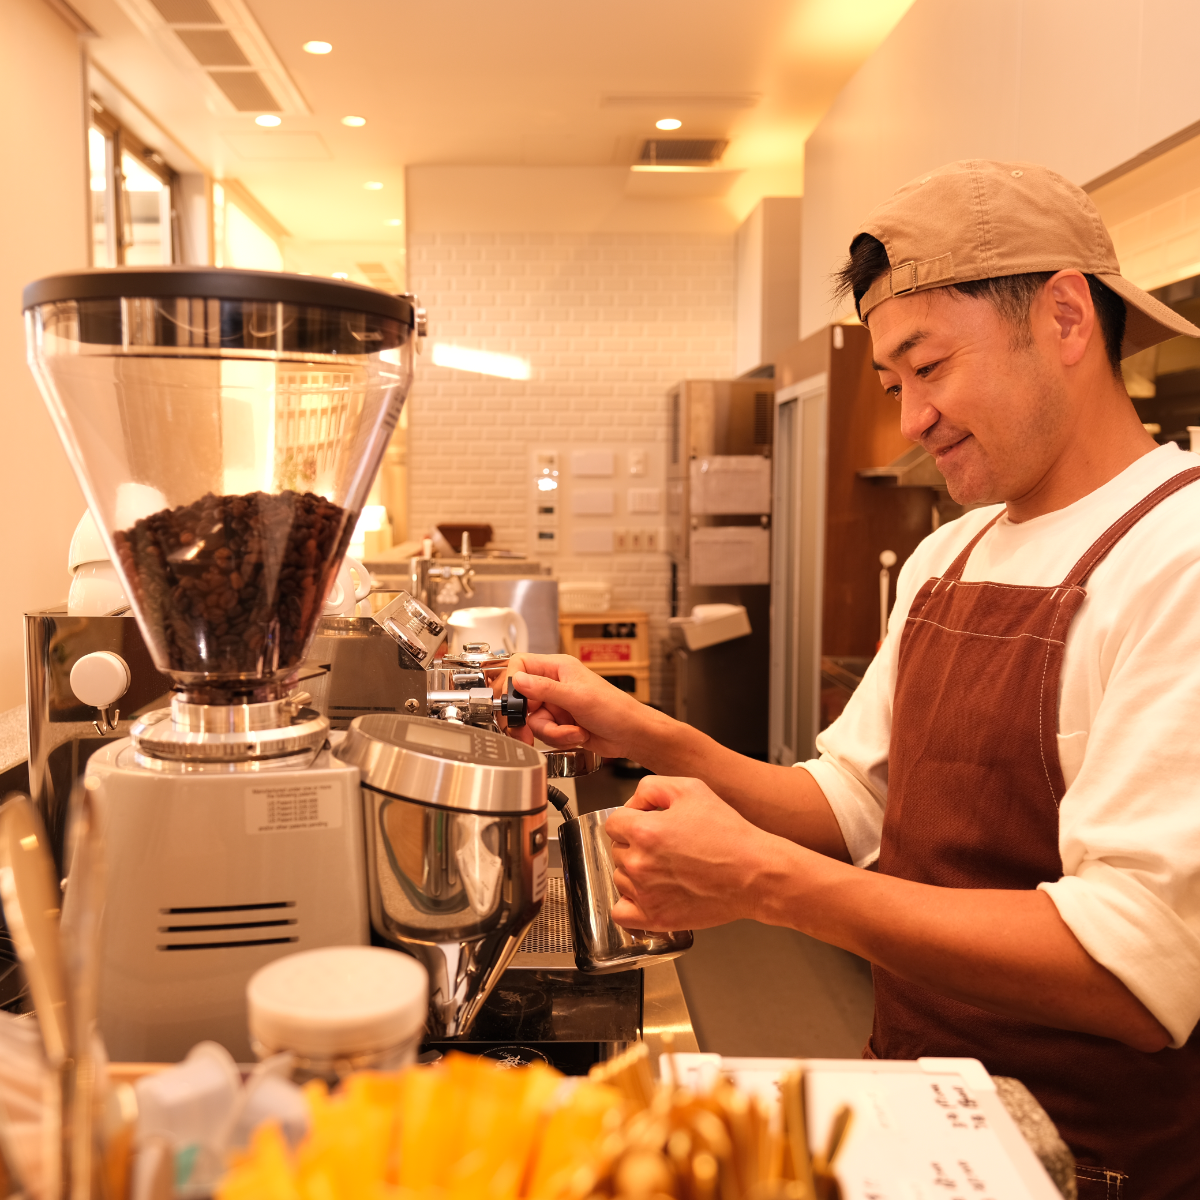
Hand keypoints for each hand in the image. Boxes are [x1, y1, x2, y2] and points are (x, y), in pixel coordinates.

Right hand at [503, 653, 651, 756]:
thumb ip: (544, 689)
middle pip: (521, 698)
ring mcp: (556, 705)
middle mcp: (554, 684)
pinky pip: (544, 733)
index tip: (513, 701)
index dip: (512, 682)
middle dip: (527, 718)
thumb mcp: (577, 697)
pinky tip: (576, 735)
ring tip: (571, 730)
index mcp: (558, 668)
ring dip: (550, 731)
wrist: (631, 735)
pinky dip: (558, 738)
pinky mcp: (559, 723)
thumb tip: (518, 679)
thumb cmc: (615, 709)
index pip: (520, 665)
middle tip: (526, 728)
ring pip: (532, 720)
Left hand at [605, 776, 773, 931]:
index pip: (614, 823)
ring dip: (635, 872)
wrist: (755, 874)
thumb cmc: (729, 833)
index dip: (632, 819)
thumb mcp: (691, 789)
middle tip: (667, 846)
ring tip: (667, 868)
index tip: (649, 824)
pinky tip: (649, 893)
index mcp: (644, 831)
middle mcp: (639, 864)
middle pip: (617, 850)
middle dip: (636, 844)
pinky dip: (630, 904)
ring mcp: (645, 894)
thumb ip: (650, 788)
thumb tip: (631, 805)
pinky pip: (621, 912)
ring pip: (620, 878)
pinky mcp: (655, 918)